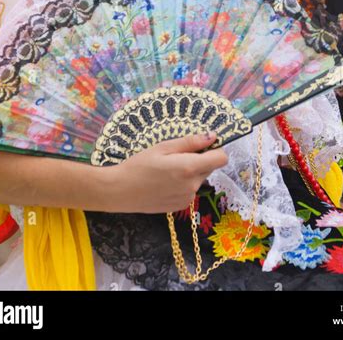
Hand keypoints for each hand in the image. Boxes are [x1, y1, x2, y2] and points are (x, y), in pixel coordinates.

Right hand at [100, 132, 227, 212]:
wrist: (121, 191)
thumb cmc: (139, 164)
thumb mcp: (163, 147)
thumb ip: (190, 142)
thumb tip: (212, 136)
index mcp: (189, 168)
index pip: (221, 159)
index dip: (215, 149)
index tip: (203, 145)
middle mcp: (192, 185)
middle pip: (209, 168)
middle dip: (200, 160)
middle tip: (176, 156)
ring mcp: (187, 198)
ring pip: (199, 179)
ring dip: (190, 172)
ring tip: (167, 169)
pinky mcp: (181, 206)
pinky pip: (190, 190)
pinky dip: (183, 184)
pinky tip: (165, 182)